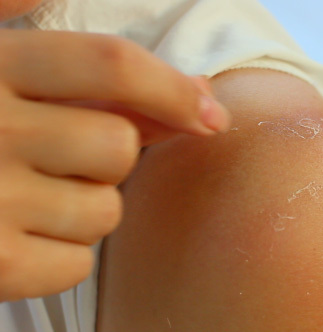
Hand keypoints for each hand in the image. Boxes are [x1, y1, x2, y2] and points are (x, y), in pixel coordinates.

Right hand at [0, 29, 230, 300]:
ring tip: (28, 194)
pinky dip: (61, 253)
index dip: (173, 87)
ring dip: (84, 204)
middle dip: (107, 154)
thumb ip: (5, 13)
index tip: (210, 112)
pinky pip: (76, 261)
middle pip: (118, 146)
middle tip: (59, 155)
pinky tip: (18, 233)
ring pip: (105, 208)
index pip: (111, 66)